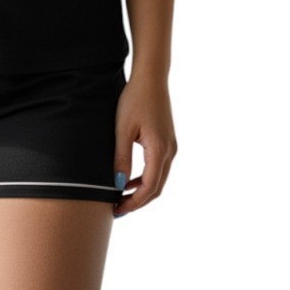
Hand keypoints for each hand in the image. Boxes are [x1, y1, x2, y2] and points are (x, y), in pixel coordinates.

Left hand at [113, 71, 177, 217]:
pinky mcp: (167, 141)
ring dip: (142, 191)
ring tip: (122, 197)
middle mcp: (170, 152)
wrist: (151, 78)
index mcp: (160, 150)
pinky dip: (146, 178)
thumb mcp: (123, 129)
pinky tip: (130, 179)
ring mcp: (171, 146)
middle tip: (118, 209)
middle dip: (138, 202)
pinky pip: (159, 167)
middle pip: (157, 188)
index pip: (149, 188)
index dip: (133, 202)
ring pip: (159, 179)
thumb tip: (119, 185)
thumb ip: (121, 157)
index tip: (117, 210)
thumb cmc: (135, 99)